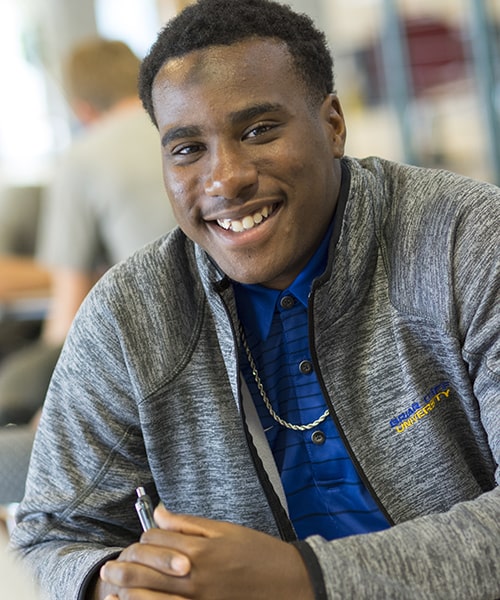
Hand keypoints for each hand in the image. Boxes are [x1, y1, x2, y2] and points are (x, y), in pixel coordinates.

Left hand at [98, 505, 313, 598]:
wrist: (286, 582)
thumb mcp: (224, 530)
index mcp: (198, 551)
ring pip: (147, 598)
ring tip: (113, 589)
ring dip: (127, 591)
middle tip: (109, 568)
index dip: (145, 538)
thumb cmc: (256, 552)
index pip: (156, 541)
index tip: (143, 540)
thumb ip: (187, 523)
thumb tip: (158, 513)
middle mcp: (191, 578)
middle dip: (124, 567)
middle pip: (145, 570)